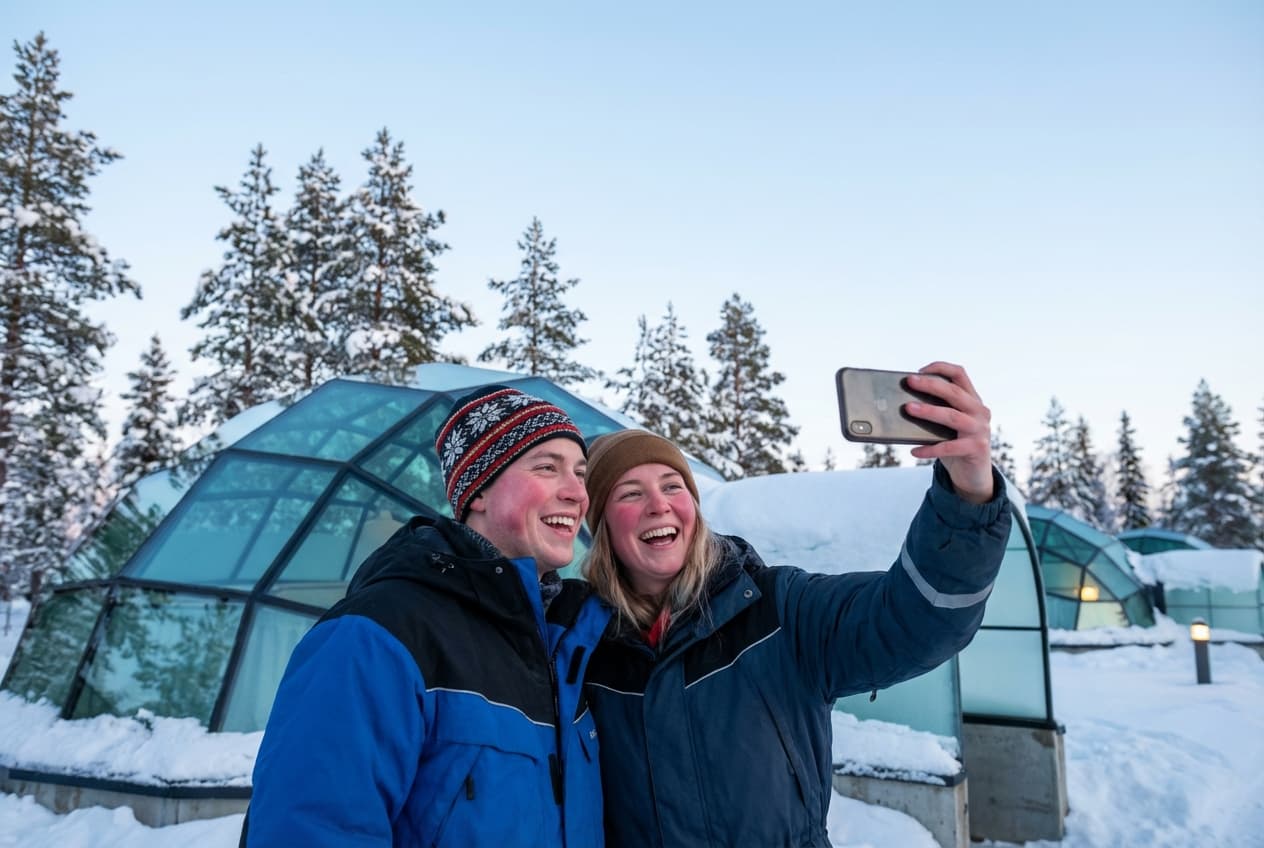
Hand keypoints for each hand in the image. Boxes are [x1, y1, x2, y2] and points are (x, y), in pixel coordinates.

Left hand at [904, 362, 993, 503]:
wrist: (974, 474)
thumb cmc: (955, 444)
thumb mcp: (947, 425)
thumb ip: (935, 412)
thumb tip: (903, 404)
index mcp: (972, 400)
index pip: (960, 375)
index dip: (941, 368)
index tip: (920, 370)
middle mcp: (979, 411)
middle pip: (954, 392)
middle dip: (930, 385)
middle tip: (910, 382)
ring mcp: (980, 430)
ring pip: (952, 416)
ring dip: (929, 411)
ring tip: (908, 408)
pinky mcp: (976, 449)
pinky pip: (949, 447)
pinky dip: (930, 449)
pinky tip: (914, 450)